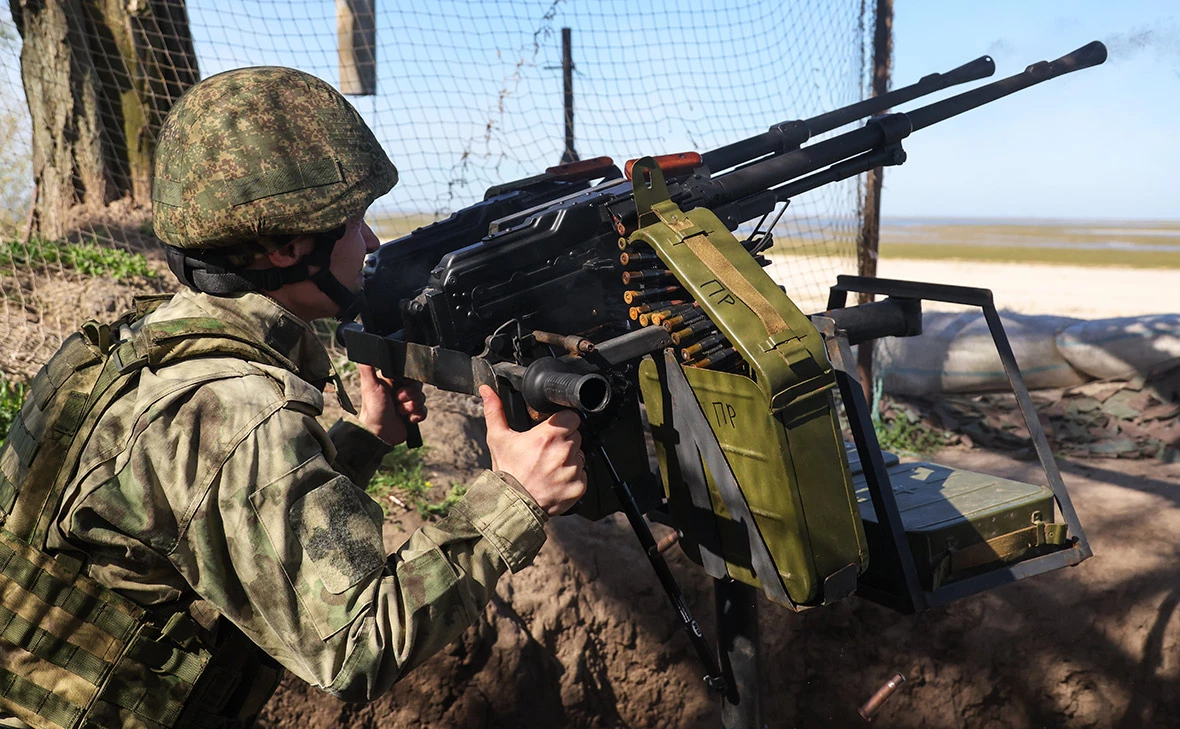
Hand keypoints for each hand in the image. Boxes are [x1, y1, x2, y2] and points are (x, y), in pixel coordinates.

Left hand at [356, 364, 426, 444]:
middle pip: (418, 386)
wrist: (379, 433)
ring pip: (422, 399)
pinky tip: (407, 418)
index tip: (401, 384)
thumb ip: (368, 367)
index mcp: (392, 380)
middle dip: (409, 395)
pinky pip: (424, 411)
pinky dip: (416, 415)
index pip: (410, 373)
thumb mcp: (369, 384)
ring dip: (411, 406)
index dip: (409, 380)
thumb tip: (365, 350)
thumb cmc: (372, 409)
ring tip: (399, 411)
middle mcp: (400, 390)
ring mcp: (407, 403)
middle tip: (397, 400)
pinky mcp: (413, 414)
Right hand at [480, 385, 586, 515]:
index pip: (571, 417)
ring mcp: (573, 470)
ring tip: (549, 466)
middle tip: (546, 450)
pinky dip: (572, 477)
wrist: (512, 504)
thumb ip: (494, 410)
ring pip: (580, 455)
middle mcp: (563, 452)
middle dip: (564, 440)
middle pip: (576, 435)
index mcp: (548, 435)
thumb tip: (487, 390)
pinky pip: (582, 475)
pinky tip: (555, 479)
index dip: (562, 421)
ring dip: (569, 458)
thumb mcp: (498, 438)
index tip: (553, 429)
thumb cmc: (506, 472)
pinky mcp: (578, 487)